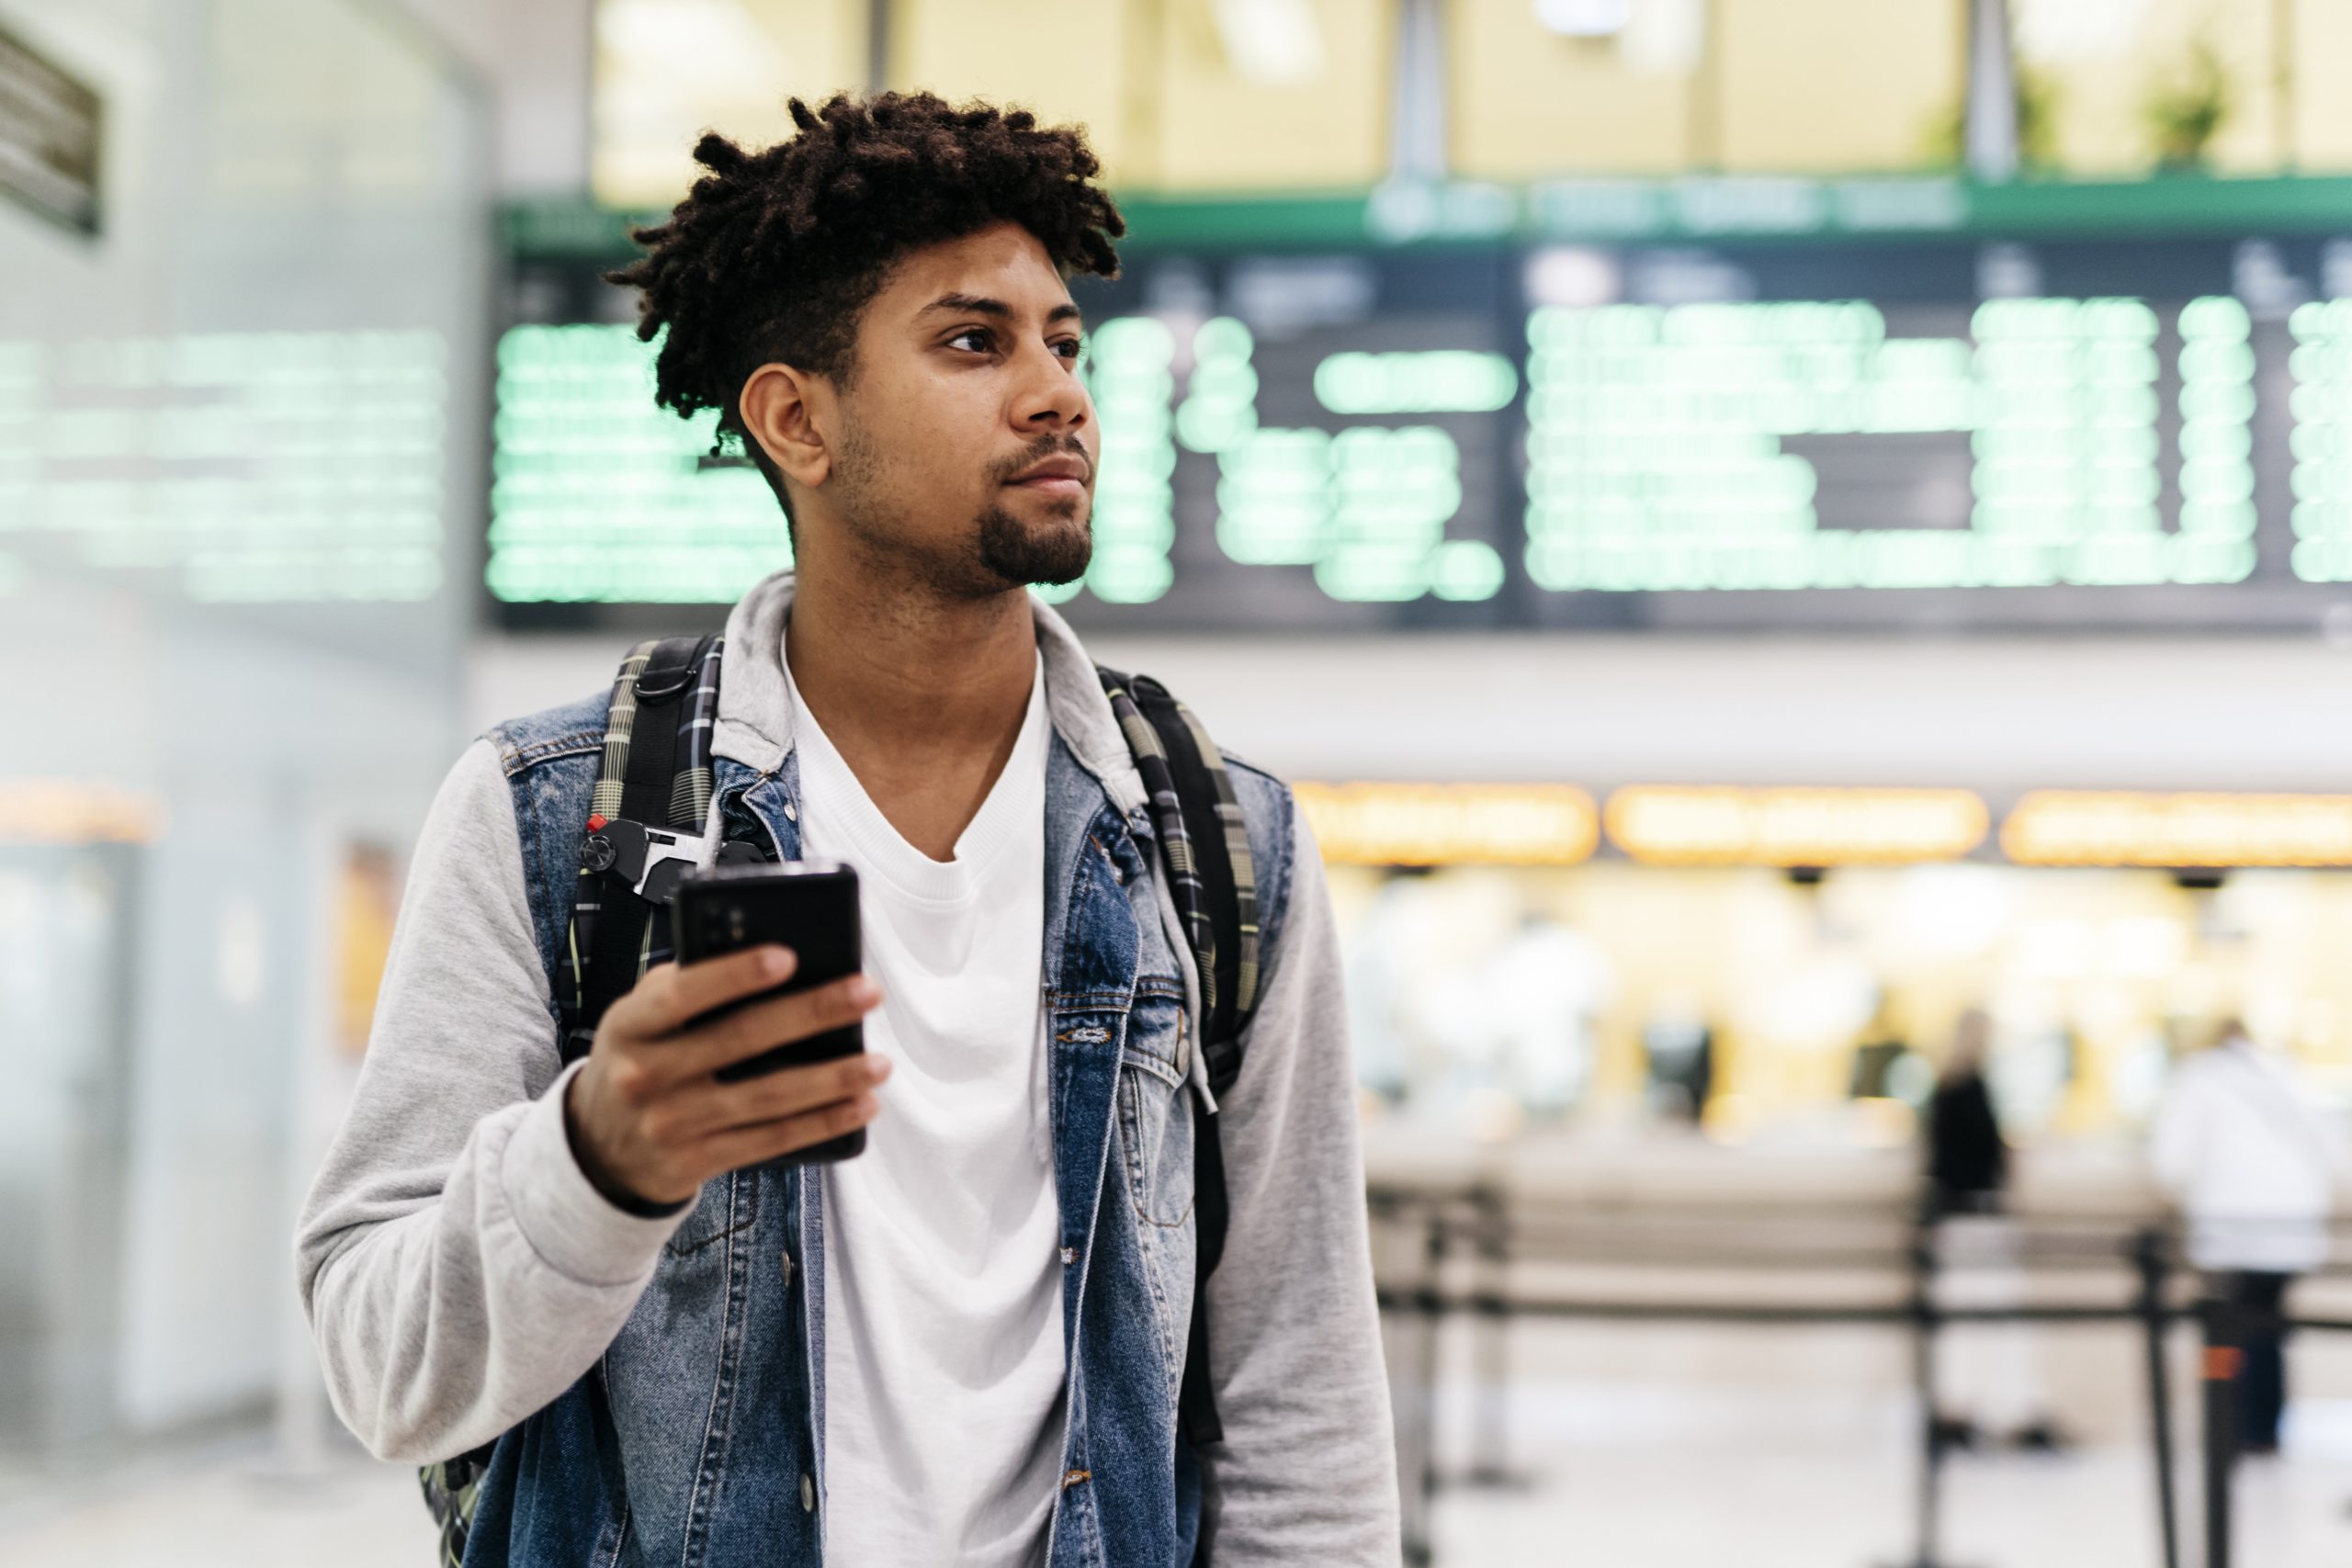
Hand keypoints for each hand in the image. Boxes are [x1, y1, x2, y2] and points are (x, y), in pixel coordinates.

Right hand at [565, 944, 888, 1208]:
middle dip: (812, 1013)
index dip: (735, 975)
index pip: (682, 993)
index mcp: (630, 1024)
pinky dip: (823, 1122)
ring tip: (880, 1062)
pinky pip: (772, 1140)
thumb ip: (687, 987)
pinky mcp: (697, 1162)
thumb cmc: (640, 1058)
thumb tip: (769, 956)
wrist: (598, 1148)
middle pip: (741, 1039)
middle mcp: (645, 1075)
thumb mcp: (640, 1018)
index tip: (790, 956)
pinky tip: (861, 1104)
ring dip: (833, 1078)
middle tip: (867, 993)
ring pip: (768, 1097)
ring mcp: (671, 1124)